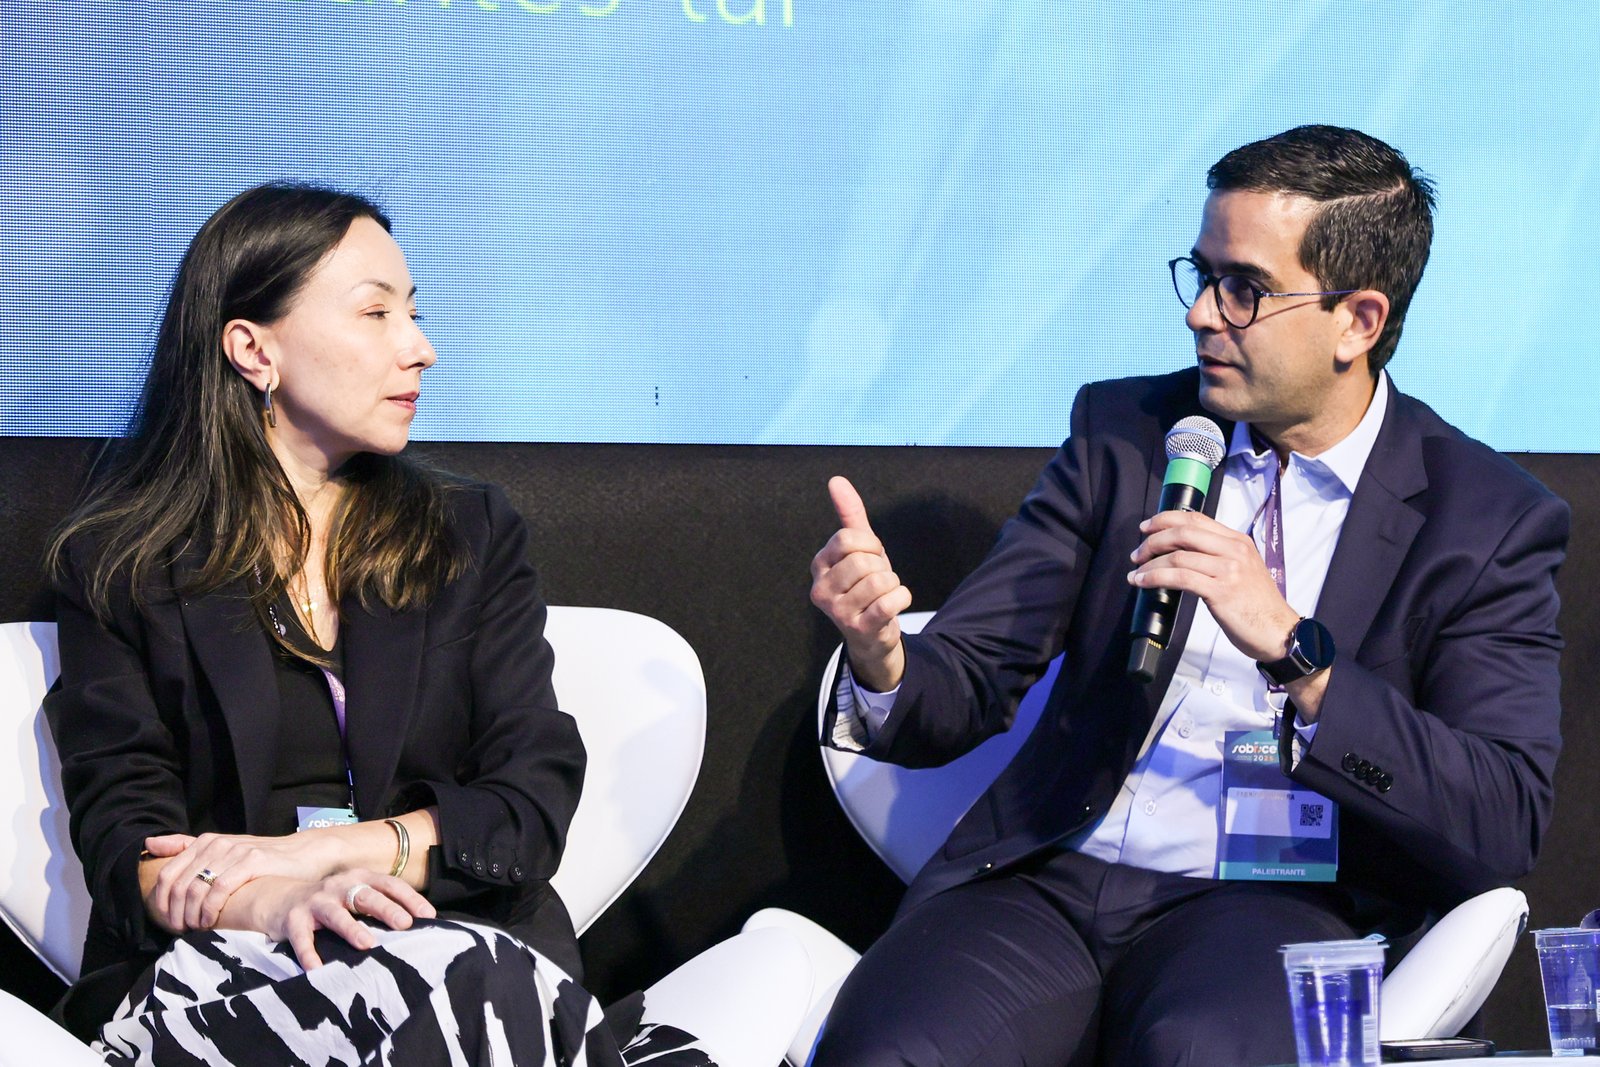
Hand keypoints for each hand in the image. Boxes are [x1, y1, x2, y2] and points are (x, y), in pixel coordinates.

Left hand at [145, 829, 347, 932]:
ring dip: (191, 916)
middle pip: (178, 885)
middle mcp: (216, 844)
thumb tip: (149, 844)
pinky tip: (212, 922)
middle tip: (181, 930)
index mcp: (205, 842)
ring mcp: (234, 852)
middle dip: (174, 914)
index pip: (166, 875)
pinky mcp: (252, 861)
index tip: (168, 921)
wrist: (302, 854)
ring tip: (196, 929)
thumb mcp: (222, 850)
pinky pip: (219, 890)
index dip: (161, 903)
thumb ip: (186, 845)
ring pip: (195, 889)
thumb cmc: (260, 859)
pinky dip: (210, 910)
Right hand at [221, 870, 436, 970]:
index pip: (390, 884)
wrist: (280, 898)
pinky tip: (317, 970)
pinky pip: (303, 939)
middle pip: (366, 896)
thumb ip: (380, 905)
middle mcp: (339, 886)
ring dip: (352, 928)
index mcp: (360, 878)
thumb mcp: (356, 896)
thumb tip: (418, 925)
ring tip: (367, 944)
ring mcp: (315, 901)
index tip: (428, 915)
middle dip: (387, 909)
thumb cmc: (331, 902)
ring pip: (336, 914)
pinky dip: (309, 955)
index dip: (410, 898)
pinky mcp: (294, 920)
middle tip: (405, 924)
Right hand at [809, 476, 911, 691]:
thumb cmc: (864, 586)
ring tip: (883, 595)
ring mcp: (837, 612)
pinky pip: (890, 602)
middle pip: (864, 561)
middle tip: (877, 582)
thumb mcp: (859, 549)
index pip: (847, 539)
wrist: (872, 634)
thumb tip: (836, 480)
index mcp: (818, 565)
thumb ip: (849, 515)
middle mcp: (820, 589)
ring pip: (880, 581)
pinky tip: (894, 604)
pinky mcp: (858, 629)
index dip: (870, 544)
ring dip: (893, 585)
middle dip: (882, 568)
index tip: (871, 557)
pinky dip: (901, 598)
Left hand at [1127, 510, 1299, 663]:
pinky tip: (1143, 582)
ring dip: (1150, 563)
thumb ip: (1218, 555)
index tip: (1147, 528)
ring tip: (1136, 572)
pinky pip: (1180, 578)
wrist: (1279, 632)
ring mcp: (1228, 570)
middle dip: (1153, 540)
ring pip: (1178, 556)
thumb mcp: (1243, 569)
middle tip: (1138, 553)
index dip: (1166, 519)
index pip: (1196, 519)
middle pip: (1183, 532)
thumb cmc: (1258, 606)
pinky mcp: (1220, 591)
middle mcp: (1234, 550)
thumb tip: (1183, 552)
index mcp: (1238, 541)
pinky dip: (1155, 578)